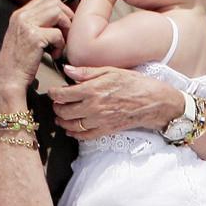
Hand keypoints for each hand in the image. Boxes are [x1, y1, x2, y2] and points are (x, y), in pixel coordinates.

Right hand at [0, 0, 76, 93]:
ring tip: (60, 44)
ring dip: (65, 29)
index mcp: (19, 14)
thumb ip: (37, 24)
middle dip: (68, 15)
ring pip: (58, 13)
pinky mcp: (34, 37)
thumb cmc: (20, 62)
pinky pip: (58, 34)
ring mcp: (26, 25)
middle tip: (69, 31)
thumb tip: (60, 14)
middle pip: (54, 2)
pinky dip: (61, 45)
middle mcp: (22, 16)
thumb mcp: (25, 37)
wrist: (9, 79)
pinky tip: (54, 55)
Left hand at [50, 64, 183, 138]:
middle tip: (57, 103)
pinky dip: (74, 134)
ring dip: (62, 121)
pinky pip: (84, 136)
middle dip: (56, 107)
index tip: (52, 91)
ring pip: (71, 125)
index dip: (53, 93)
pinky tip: (71, 129)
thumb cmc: (134, 83)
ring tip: (61, 115)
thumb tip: (66, 69)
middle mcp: (93, 107)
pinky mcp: (105, 131)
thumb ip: (86, 72)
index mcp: (93, 90)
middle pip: (63, 111)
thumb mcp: (111, 71)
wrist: (153, 102)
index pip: (62, 94)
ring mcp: (99, 121)